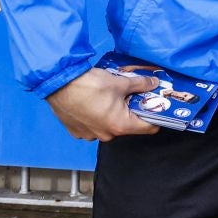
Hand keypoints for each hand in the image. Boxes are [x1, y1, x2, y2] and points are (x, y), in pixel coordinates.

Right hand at [45, 67, 159, 140]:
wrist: (58, 84)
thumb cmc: (91, 85)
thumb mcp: (121, 82)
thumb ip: (141, 84)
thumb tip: (154, 83)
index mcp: (120, 126)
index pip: (148, 128)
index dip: (157, 117)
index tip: (158, 106)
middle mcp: (106, 135)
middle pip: (128, 126)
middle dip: (133, 110)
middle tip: (134, 94)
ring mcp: (89, 135)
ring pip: (110, 125)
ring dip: (114, 113)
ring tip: (112, 96)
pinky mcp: (76, 131)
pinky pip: (94, 125)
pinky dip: (99, 116)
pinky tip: (95, 102)